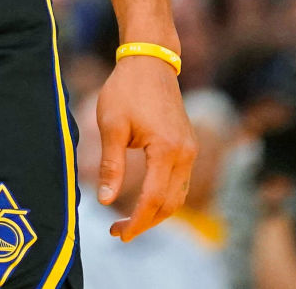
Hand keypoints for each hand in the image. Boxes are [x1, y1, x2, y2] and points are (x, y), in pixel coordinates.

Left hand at [96, 55, 195, 240]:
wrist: (150, 62)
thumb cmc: (126, 89)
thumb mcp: (111, 126)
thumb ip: (111, 165)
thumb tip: (104, 200)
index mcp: (167, 150)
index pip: (153, 199)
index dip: (136, 221)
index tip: (118, 234)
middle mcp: (185, 154)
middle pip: (170, 204)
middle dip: (145, 223)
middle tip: (117, 232)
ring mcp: (190, 150)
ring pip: (178, 197)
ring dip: (155, 213)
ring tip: (126, 221)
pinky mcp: (188, 147)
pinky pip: (179, 183)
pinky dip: (163, 198)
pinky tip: (142, 201)